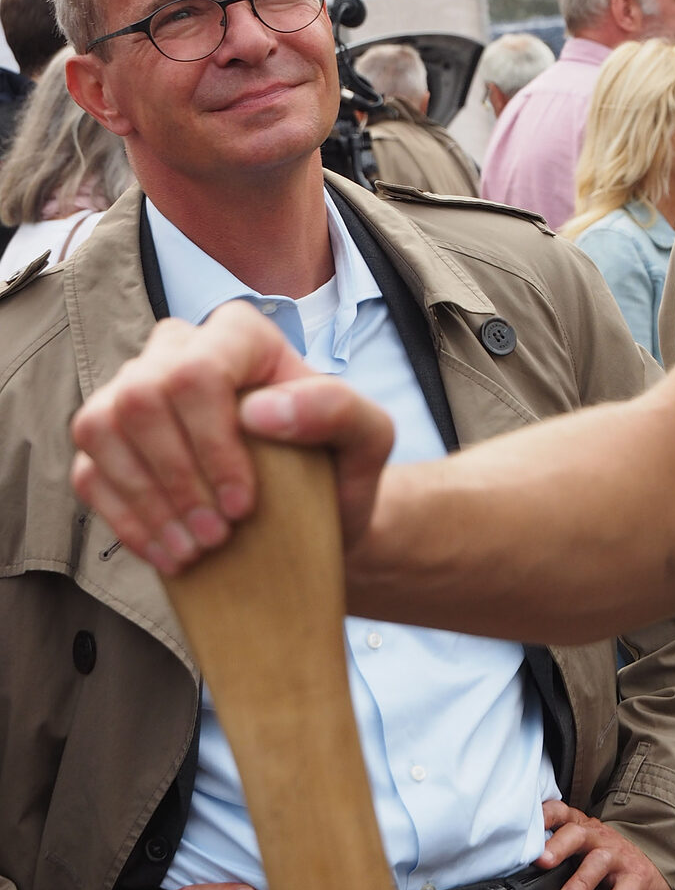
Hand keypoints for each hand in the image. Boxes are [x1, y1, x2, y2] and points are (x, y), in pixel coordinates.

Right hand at [70, 304, 394, 575]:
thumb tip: (261, 411)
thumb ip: (338, 410)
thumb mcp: (369, 438)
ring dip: (146, 502)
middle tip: (218, 536)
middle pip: (141, 398)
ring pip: (103, 429)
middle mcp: (178, 349)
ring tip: (195, 550)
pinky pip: (89, 470)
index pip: (197, 373)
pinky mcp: (109, 441)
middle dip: (176, 480)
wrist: (315, 513)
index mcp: (240, 336)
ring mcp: (135, 392)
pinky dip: (124, 519)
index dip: (212, 445)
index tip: (245, 503)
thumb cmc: (341, 467)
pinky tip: (167, 553)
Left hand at [537, 800, 672, 889]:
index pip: (560, 812)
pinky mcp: (635, 879)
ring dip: (580, 883)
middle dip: (559, 846)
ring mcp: (618, 857)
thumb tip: (510, 876)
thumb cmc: (603, 859)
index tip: (527, 826)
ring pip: (599, 863)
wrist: (648, 867)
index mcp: (580, 828)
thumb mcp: (580, 849)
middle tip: (542, 862)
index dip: (544, 815)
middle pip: (577, 834)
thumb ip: (554, 853)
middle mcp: (598, 838)